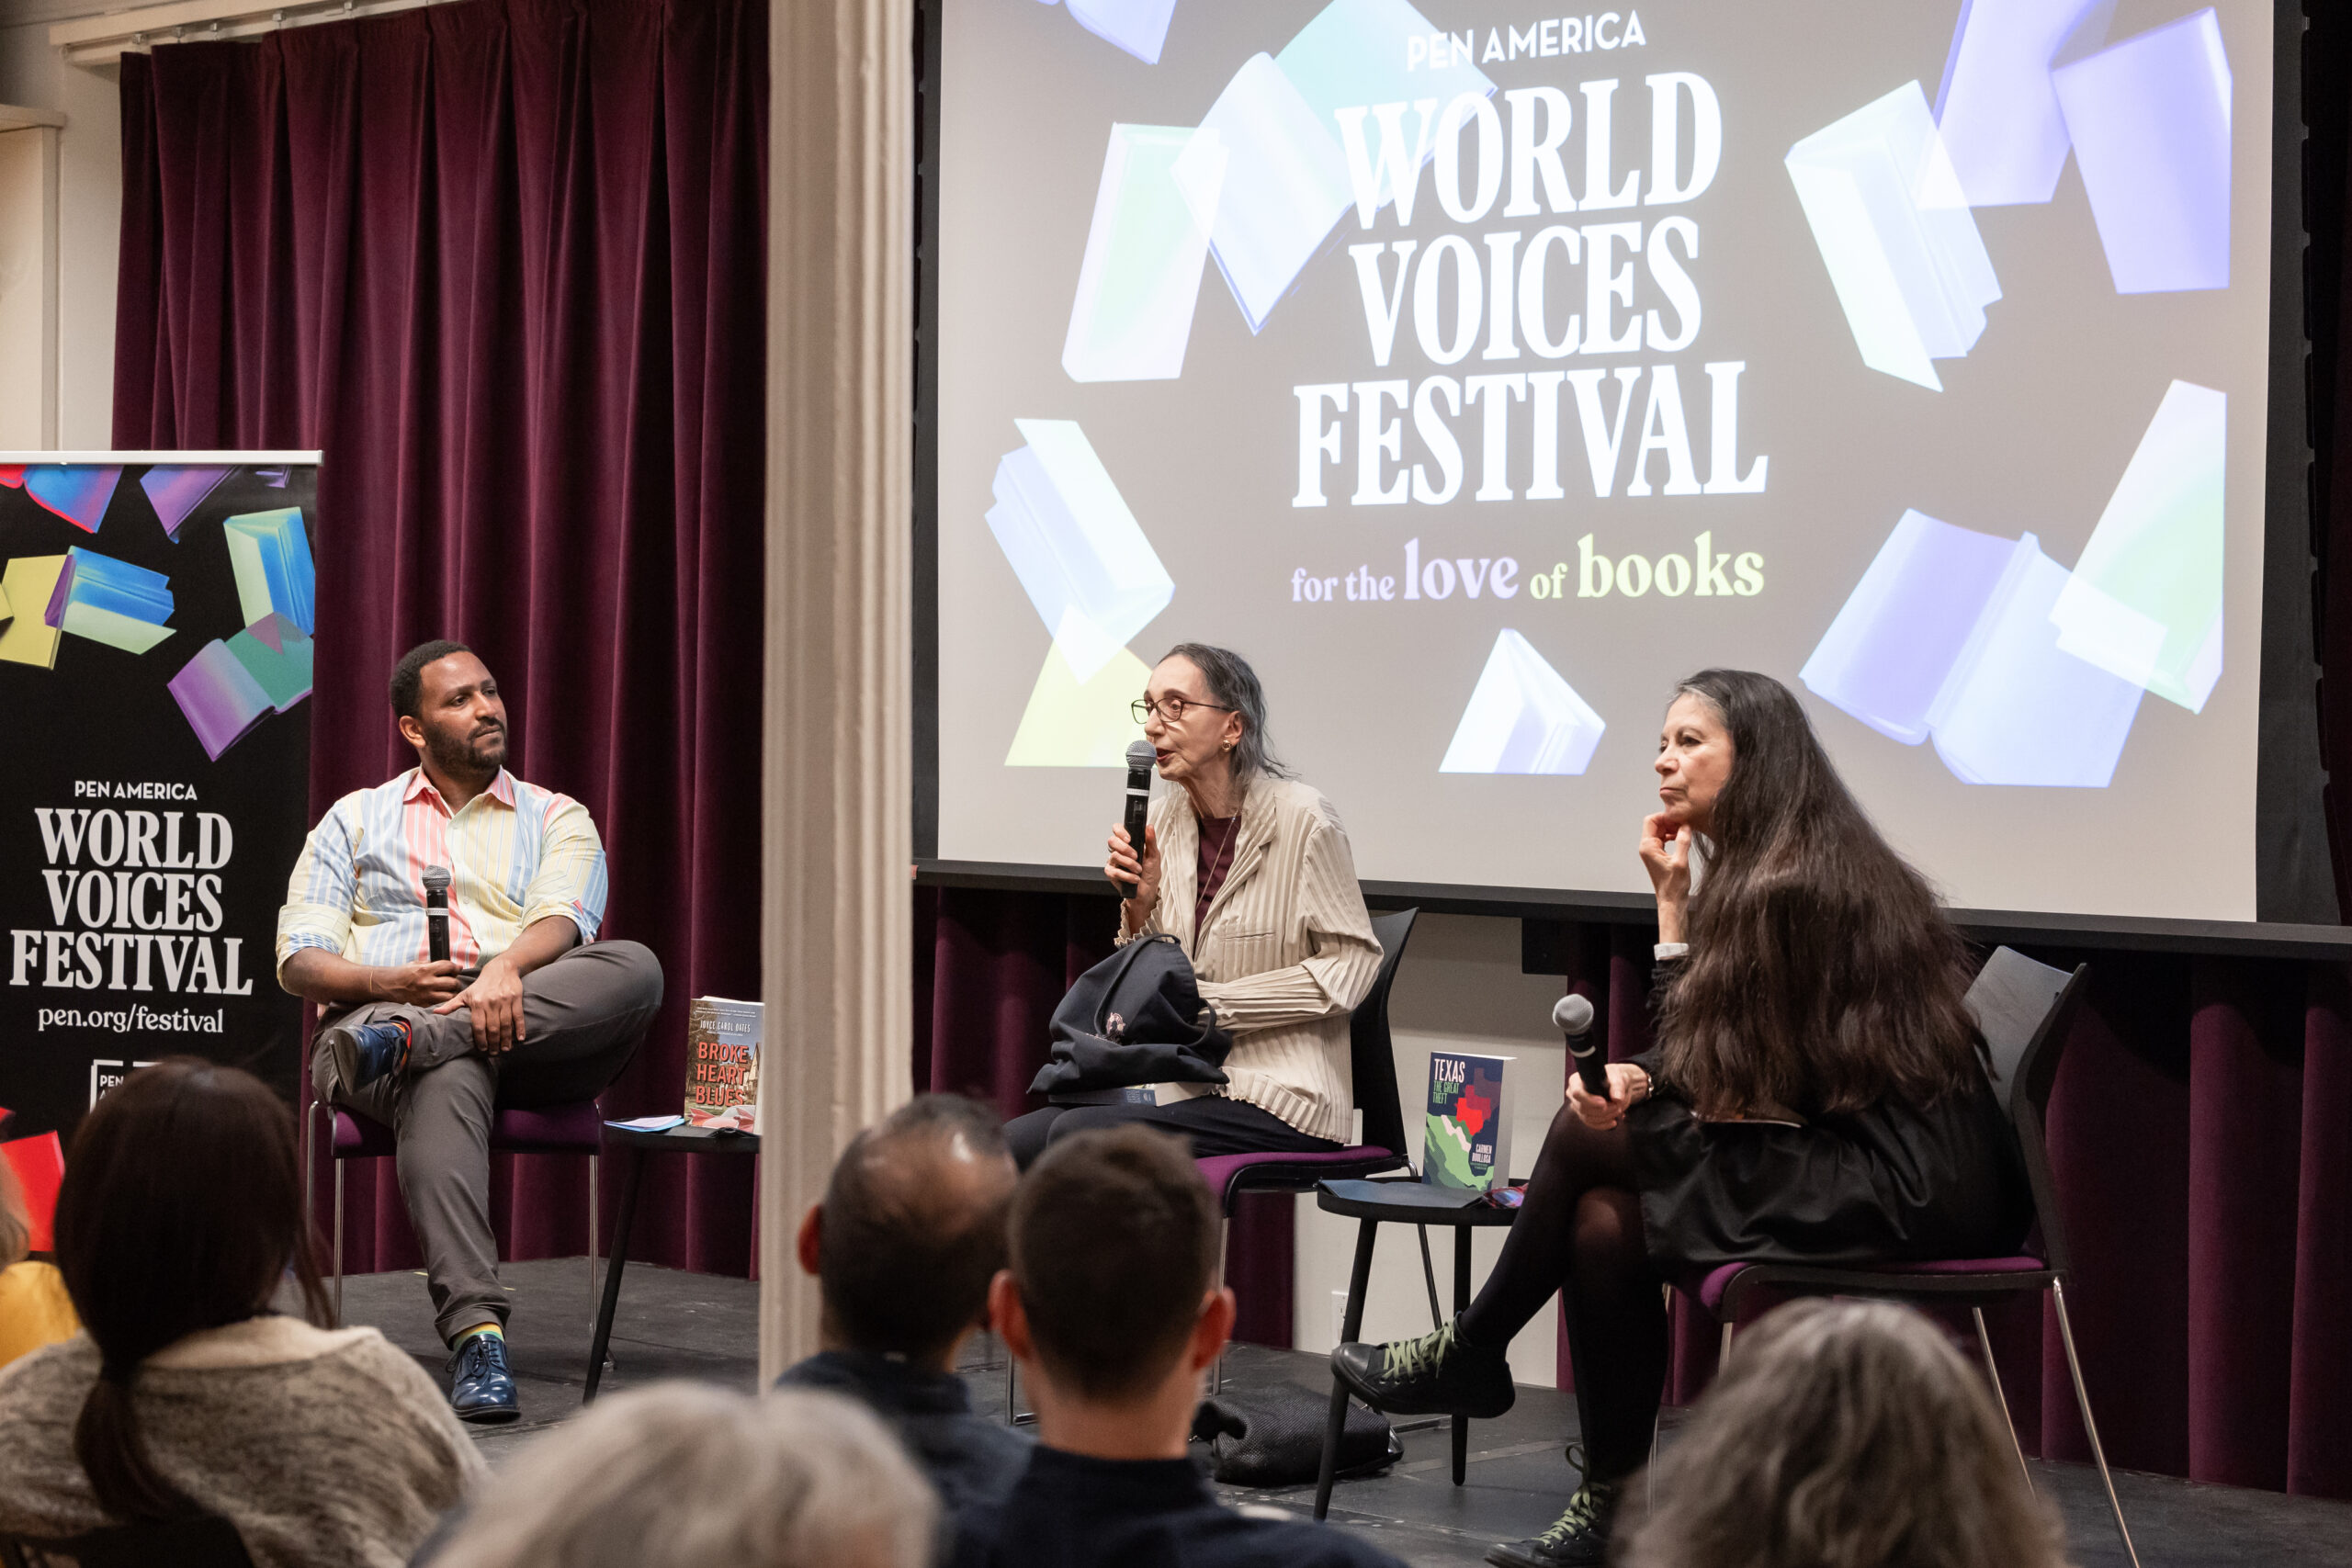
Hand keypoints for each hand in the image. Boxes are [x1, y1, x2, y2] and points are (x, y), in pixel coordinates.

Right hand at [367, 959, 466, 1007]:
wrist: (386, 985)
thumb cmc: (402, 973)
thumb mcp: (417, 964)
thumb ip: (433, 965)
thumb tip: (451, 966)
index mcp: (425, 969)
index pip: (449, 967)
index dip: (455, 967)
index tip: (456, 969)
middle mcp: (427, 983)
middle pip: (453, 983)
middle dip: (455, 981)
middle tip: (452, 980)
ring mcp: (425, 995)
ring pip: (449, 996)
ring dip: (450, 992)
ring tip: (447, 990)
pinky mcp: (423, 1004)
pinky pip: (439, 1003)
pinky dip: (441, 1000)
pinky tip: (438, 996)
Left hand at [436, 956, 525, 1053]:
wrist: (501, 968)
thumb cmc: (481, 984)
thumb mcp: (465, 993)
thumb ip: (451, 1005)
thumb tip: (435, 1012)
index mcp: (477, 1003)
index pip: (478, 1026)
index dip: (480, 1039)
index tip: (482, 1049)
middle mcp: (491, 1002)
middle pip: (492, 1028)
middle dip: (493, 1043)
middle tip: (494, 1052)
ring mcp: (504, 1001)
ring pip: (506, 1024)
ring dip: (506, 1039)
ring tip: (505, 1049)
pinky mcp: (516, 999)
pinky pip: (518, 1017)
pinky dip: (520, 1029)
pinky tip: (520, 1039)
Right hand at [1105, 823, 1161, 916]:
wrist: (1148, 891)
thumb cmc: (1150, 873)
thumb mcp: (1154, 855)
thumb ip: (1151, 841)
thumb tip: (1149, 827)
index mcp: (1128, 843)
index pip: (1117, 830)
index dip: (1120, 831)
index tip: (1129, 839)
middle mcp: (1119, 851)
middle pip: (1112, 841)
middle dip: (1125, 848)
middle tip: (1136, 856)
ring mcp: (1114, 862)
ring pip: (1114, 856)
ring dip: (1130, 864)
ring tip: (1139, 870)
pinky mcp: (1111, 874)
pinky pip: (1115, 871)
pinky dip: (1127, 876)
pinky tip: (1135, 879)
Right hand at [1566, 1062, 1648, 1129]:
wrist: (1617, 1085)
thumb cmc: (1614, 1077)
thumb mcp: (1618, 1077)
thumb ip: (1618, 1086)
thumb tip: (1617, 1098)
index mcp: (1576, 1081)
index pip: (1577, 1093)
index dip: (1590, 1101)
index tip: (1604, 1103)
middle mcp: (1574, 1094)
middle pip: (1582, 1108)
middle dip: (1602, 1110)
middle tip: (1617, 1106)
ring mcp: (1578, 1106)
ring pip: (1587, 1118)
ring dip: (1605, 1117)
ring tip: (1618, 1110)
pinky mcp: (1585, 1115)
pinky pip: (1591, 1124)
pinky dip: (1604, 1125)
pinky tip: (1613, 1121)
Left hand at [1639, 813, 1692, 944]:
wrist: (1671, 901)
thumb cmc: (1673, 886)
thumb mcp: (1680, 861)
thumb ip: (1682, 841)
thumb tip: (1685, 825)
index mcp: (1648, 847)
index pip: (1651, 820)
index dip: (1666, 817)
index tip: (1679, 818)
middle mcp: (1647, 848)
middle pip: (1655, 824)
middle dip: (1670, 821)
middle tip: (1685, 823)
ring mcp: (1651, 852)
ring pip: (1660, 831)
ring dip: (1672, 828)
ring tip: (1685, 831)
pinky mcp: (1657, 856)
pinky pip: (1663, 839)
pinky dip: (1672, 836)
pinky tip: (1682, 838)